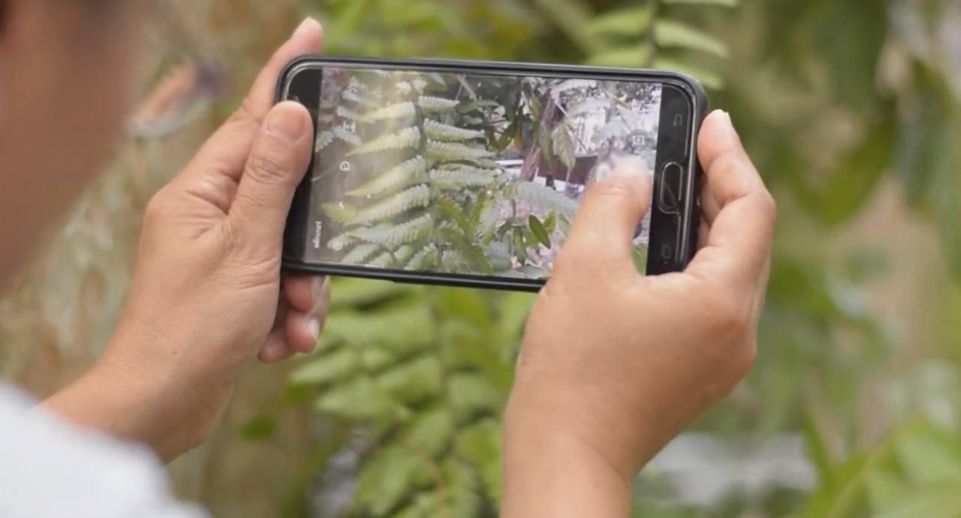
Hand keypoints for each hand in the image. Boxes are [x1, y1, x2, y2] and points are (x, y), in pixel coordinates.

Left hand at [46, 19, 326, 459]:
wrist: (161, 406)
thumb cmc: (192, 328)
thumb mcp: (246, 247)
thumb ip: (273, 179)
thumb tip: (291, 114)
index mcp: (198, 192)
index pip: (253, 120)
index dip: (286, 76)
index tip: (314, 34)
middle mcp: (205, 214)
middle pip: (283, 196)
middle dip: (309, 243)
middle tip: (308, 284)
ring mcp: (216, 253)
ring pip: (289, 248)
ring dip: (301, 291)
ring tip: (290, 325)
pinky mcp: (229, 289)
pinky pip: (278, 286)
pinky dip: (287, 316)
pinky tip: (280, 344)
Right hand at [502, 110, 775, 516]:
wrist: (566, 451)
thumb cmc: (572, 367)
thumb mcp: (584, 267)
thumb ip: (614, 206)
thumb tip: (633, 176)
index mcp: (722, 300)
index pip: (752, 210)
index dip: (732, 158)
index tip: (712, 123)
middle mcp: (738, 332)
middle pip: (748, 240)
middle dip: (721, 190)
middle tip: (689, 150)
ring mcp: (724, 358)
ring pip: (732, 273)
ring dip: (707, 228)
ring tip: (673, 193)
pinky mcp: (702, 373)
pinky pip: (714, 302)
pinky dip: (695, 266)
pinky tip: (660, 253)